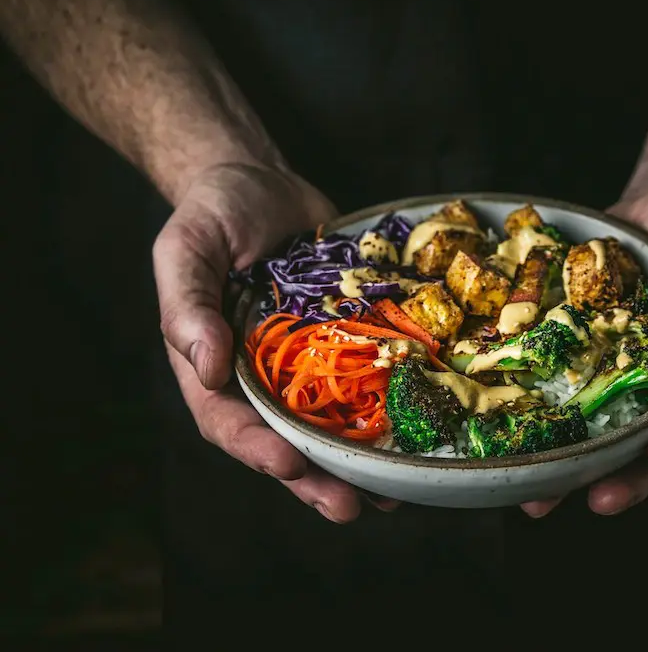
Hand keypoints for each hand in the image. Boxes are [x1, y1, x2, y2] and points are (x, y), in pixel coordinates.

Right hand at [153, 163, 399, 521]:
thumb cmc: (212, 214)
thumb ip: (187, 306)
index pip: (228, 421)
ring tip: (391, 496)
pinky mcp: (346, 342)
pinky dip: (390, 413)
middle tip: (348, 507)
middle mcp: (262, 377)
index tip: (288, 463)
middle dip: (315, 479)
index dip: (256, 448)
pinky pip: (367, 384)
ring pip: (331, 426)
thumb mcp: (186, 250)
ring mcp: (307, 363)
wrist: (261, 182)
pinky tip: (420, 434)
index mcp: (214, 367)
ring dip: (358, 464)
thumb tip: (204, 368)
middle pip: (285, 440)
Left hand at [522, 185, 647, 517]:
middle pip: (647, 443)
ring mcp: (617, 369)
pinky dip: (534, 411)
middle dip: (626, 477)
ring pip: (597, 428)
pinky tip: (505, 435)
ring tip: (538, 499)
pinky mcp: (579, 349)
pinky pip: (557, 384)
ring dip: (572, 467)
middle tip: (599, 500)